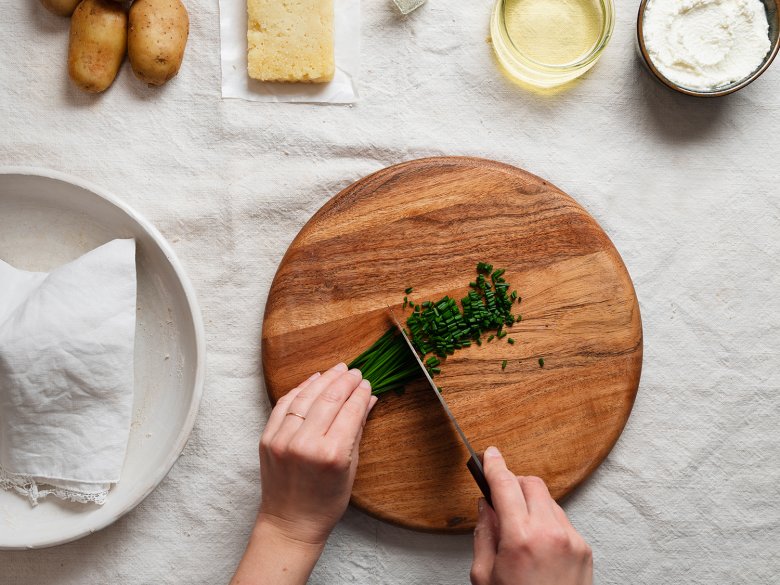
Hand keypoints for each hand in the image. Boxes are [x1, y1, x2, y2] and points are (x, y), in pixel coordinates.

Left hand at [258, 362, 376, 545]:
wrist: (290, 523)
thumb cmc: (326, 502)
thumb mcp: (350, 468)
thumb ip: (357, 430)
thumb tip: (369, 399)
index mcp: (332, 454)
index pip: (350, 411)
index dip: (360, 394)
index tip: (366, 383)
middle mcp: (306, 443)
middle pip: (329, 399)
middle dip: (344, 382)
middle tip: (354, 372)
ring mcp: (283, 439)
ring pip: (306, 396)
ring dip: (323, 380)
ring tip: (337, 370)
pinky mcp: (267, 438)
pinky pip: (285, 404)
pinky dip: (300, 389)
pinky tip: (313, 381)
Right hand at [470, 446, 592, 584]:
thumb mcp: (485, 576)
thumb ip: (484, 534)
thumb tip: (486, 507)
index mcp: (521, 539)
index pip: (505, 485)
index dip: (493, 466)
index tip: (489, 456)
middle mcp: (550, 533)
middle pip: (531, 483)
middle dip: (514, 484)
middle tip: (501, 499)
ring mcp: (572, 540)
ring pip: (548, 500)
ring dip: (531, 505)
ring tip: (519, 531)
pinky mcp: (584, 549)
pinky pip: (562, 520)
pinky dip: (546, 522)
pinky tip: (537, 545)